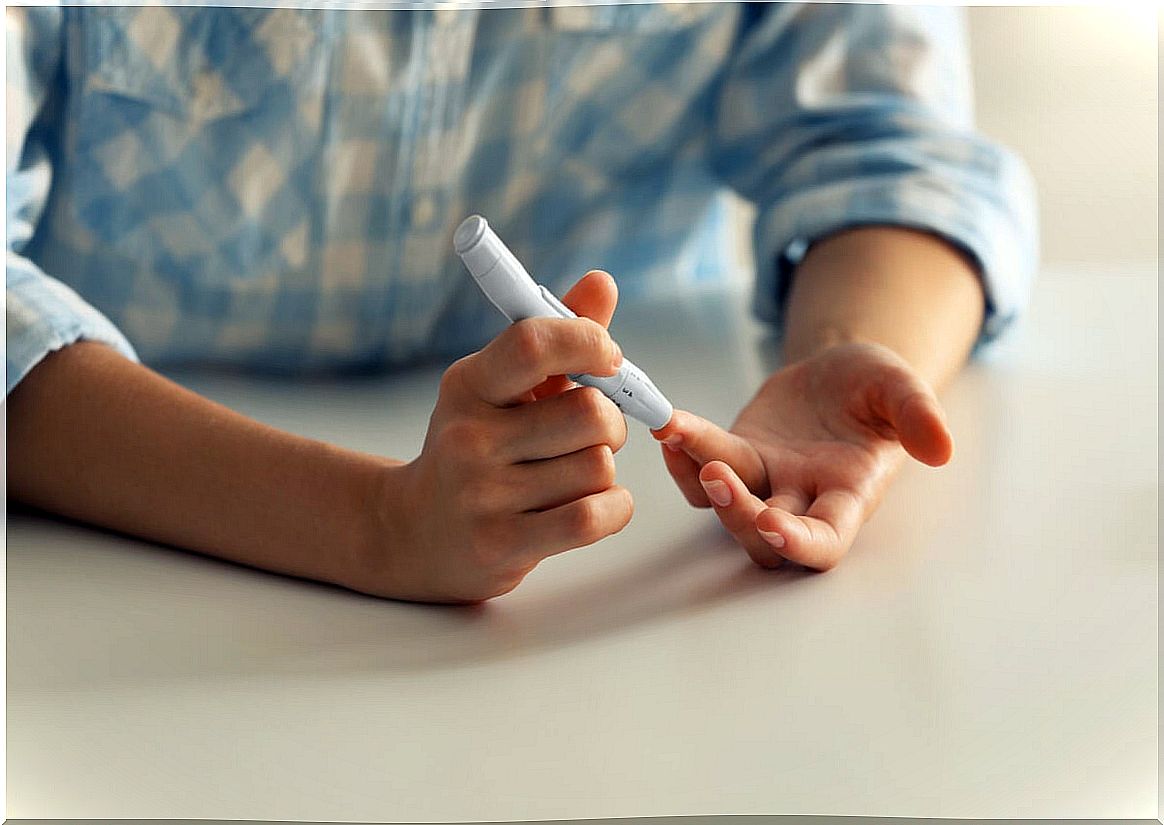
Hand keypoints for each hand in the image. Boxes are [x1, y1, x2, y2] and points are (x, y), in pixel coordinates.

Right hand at [361, 272, 633, 602]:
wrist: (414, 532)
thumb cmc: (475, 448)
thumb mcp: (502, 388)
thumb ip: (557, 336)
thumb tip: (603, 282)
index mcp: (469, 384)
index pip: (534, 344)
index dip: (589, 342)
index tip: (609, 358)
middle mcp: (469, 437)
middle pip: (590, 414)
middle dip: (610, 422)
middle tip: (593, 433)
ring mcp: (482, 494)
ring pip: (598, 468)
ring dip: (603, 471)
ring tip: (572, 474)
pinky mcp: (501, 544)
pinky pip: (592, 517)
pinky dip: (613, 508)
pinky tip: (595, 504)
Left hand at [651, 341, 953, 570]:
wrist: (842, 372)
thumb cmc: (877, 387)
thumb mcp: (902, 388)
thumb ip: (919, 416)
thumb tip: (941, 448)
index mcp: (848, 497)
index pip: (825, 541)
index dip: (798, 542)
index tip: (773, 524)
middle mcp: (801, 501)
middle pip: (762, 536)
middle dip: (736, 513)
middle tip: (718, 474)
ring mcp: (763, 482)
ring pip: (722, 506)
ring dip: (699, 482)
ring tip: (677, 435)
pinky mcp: (735, 456)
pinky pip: (698, 474)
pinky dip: (681, 457)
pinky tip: (668, 426)